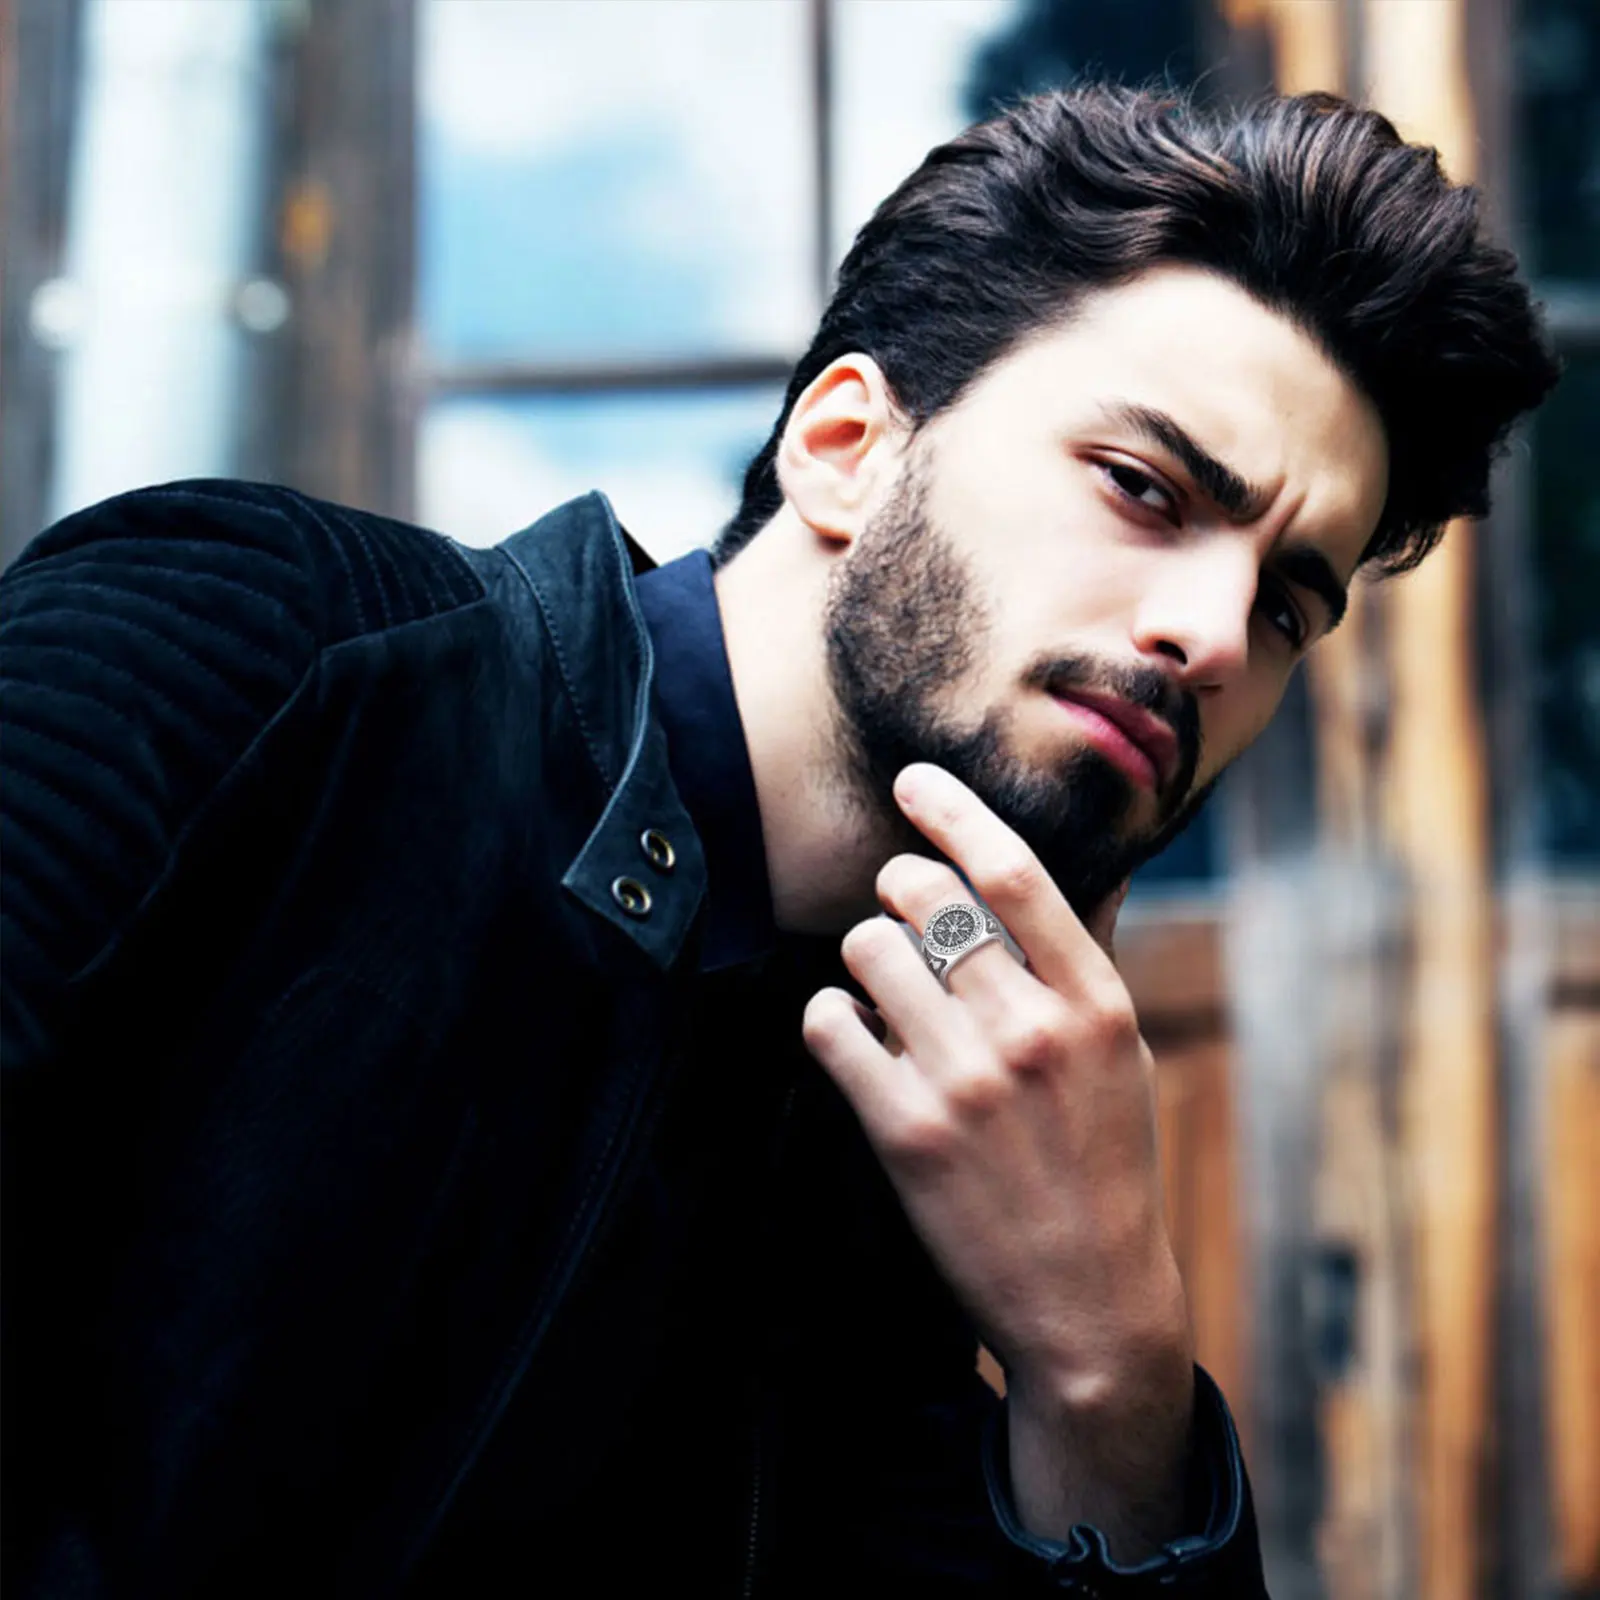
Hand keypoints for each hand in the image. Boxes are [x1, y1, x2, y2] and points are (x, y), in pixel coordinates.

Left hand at [801, 761, 1193, 1551]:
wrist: (1089, 1303)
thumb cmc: (1106, 1164)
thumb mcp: (1123, 1053)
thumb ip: (1090, 955)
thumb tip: (1092, 860)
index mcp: (1094, 1002)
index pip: (1011, 871)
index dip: (953, 810)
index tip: (913, 781)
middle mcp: (1030, 1031)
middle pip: (924, 899)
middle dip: (895, 887)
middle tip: (898, 909)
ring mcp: (964, 1082)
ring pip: (867, 952)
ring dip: (863, 956)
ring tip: (883, 988)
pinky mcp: (904, 1133)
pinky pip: (829, 1024)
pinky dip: (831, 1017)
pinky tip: (857, 1037)